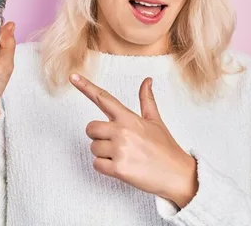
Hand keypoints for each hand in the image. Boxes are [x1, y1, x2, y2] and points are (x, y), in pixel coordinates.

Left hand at [69, 73, 198, 207]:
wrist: (177, 174)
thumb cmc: (165, 148)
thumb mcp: (156, 121)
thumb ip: (146, 100)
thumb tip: (147, 81)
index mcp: (129, 118)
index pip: (104, 98)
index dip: (86, 86)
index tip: (73, 77)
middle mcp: (122, 131)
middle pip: (91, 128)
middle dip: (99, 137)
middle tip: (117, 144)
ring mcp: (119, 150)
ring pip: (93, 148)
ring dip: (104, 154)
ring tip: (124, 157)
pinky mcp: (118, 169)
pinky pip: (97, 165)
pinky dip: (106, 168)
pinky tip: (122, 167)